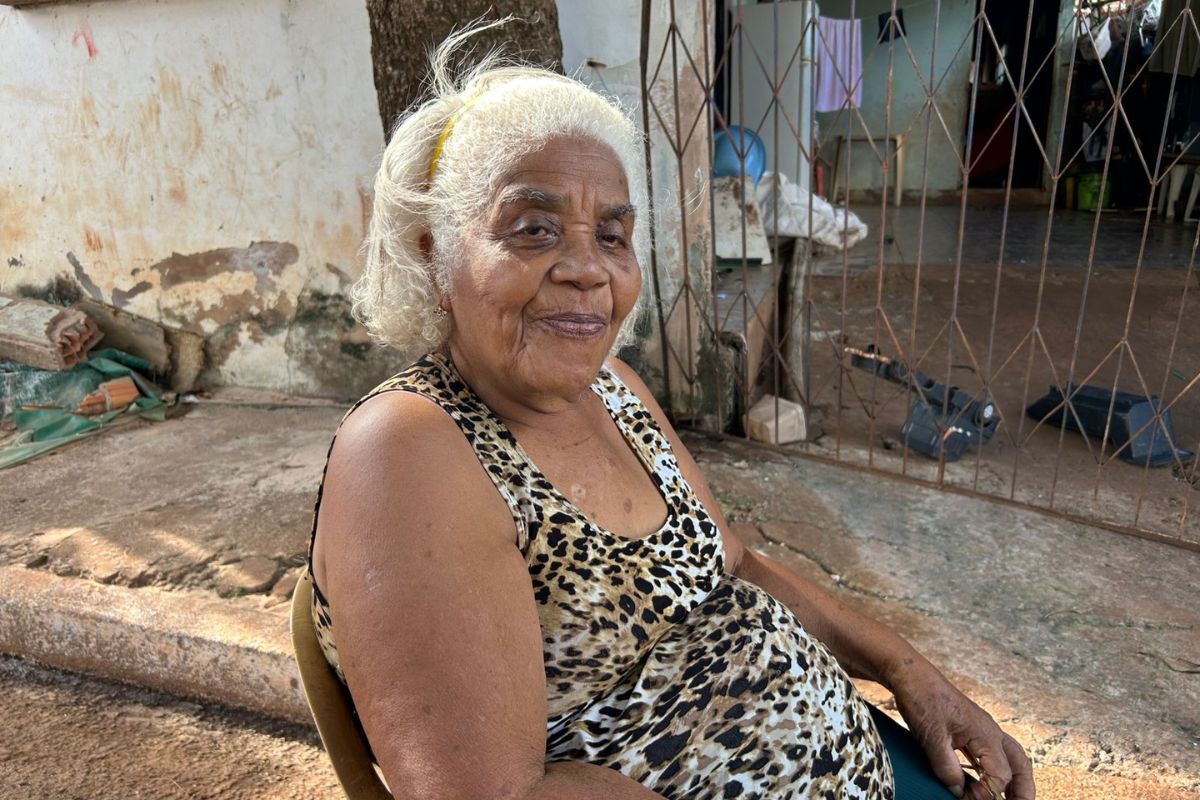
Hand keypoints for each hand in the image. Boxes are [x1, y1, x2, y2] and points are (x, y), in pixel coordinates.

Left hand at [888, 661, 1034, 799]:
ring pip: (1012, 757)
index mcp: (985, 734)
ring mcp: (983, 729)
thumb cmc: (923, 700)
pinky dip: (998, 768)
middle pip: (1020, 764)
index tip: (966, 798)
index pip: (1000, 774)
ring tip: (1013, 799)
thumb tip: (959, 792)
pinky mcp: (972, 729)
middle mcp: (990, 731)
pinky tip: (987, 780)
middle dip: (1024, 789)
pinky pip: (994, 752)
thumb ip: (947, 768)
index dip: (987, 793)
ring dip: (1016, 779)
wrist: (912, 676)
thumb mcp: (932, 737)